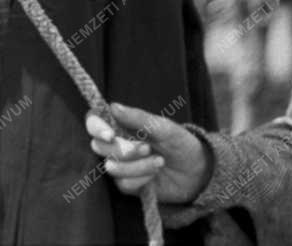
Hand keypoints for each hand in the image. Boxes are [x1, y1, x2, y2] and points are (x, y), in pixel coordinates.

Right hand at [86, 102, 211, 202]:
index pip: (94, 122)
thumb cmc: (179, 142)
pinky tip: (155, 173)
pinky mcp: (129, 185)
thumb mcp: (163, 127)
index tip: (110, 135)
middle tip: (147, 148)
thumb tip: (112, 106)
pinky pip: (123, 184)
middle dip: (123, 150)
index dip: (96, 127)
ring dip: (136, 166)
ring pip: (112, 167)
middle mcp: (116, 144)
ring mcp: (121, 166)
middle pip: (99, 147)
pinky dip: (140, 178)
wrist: (197, 172)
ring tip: (159, 161)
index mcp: (120, 125)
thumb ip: (138, 118)